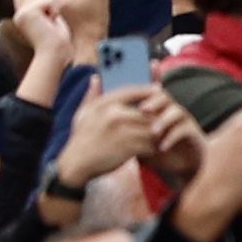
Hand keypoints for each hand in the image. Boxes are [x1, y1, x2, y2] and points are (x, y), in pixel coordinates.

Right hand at [62, 83, 191, 190]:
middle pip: (148, 110)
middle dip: (157, 115)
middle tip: (165, 119)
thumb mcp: (83, 113)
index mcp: (105, 104)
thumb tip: (96, 77)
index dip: (149, 90)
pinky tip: (152, 149)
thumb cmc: (81, 138)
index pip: (134, 91)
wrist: (76, 164)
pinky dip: (153, 147)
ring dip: (157, 133)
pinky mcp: (128, 147)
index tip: (159, 91)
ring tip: (161, 135)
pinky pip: (149, 144)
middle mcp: (114, 115)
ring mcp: (122, 131)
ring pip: (151, 127)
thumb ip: (92, 94)